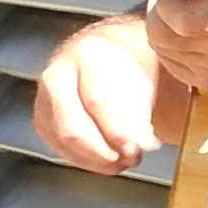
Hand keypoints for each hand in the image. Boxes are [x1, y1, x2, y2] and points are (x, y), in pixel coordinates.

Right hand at [34, 15, 172, 171]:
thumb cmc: (144, 58)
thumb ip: (163, 89)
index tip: (139, 149)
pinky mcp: (44, 114)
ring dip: (95, 159)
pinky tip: (107, 160)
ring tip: (126, 161)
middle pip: (73, 127)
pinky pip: (57, 145)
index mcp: (91, 54)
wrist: (119, 46)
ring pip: (62, 139)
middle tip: (134, 158)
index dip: (118, 132)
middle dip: (104, 152)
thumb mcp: (160, 62)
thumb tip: (162, 127)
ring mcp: (47, 95)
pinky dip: (83, 159)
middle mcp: (61, 72)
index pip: (98, 101)